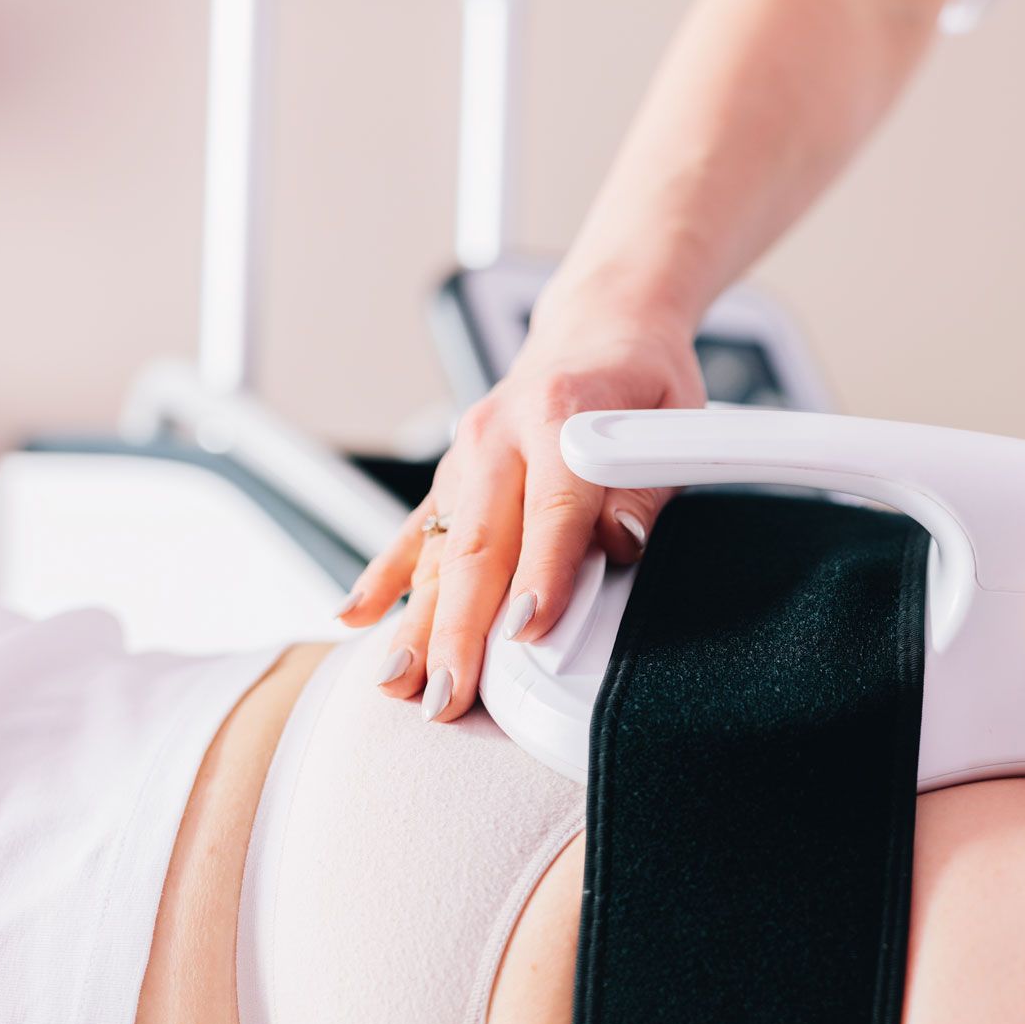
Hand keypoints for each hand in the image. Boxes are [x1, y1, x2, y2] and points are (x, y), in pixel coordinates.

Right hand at [338, 308, 705, 721]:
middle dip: (459, 628)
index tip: (527, 632)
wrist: (598, 328)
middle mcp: (500, 437)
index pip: (552, 511)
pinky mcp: (452, 477)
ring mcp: (467, 458)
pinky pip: (412, 533)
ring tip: (397, 684)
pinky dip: (383, 578)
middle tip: (448, 695)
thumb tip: (621, 543)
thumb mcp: (669, 421)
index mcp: (560, 415)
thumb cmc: (640, 381)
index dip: (541, 575)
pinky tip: (355, 619)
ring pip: (438, 551)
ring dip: (415, 622)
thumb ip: (646, 487)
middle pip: (479, 545)